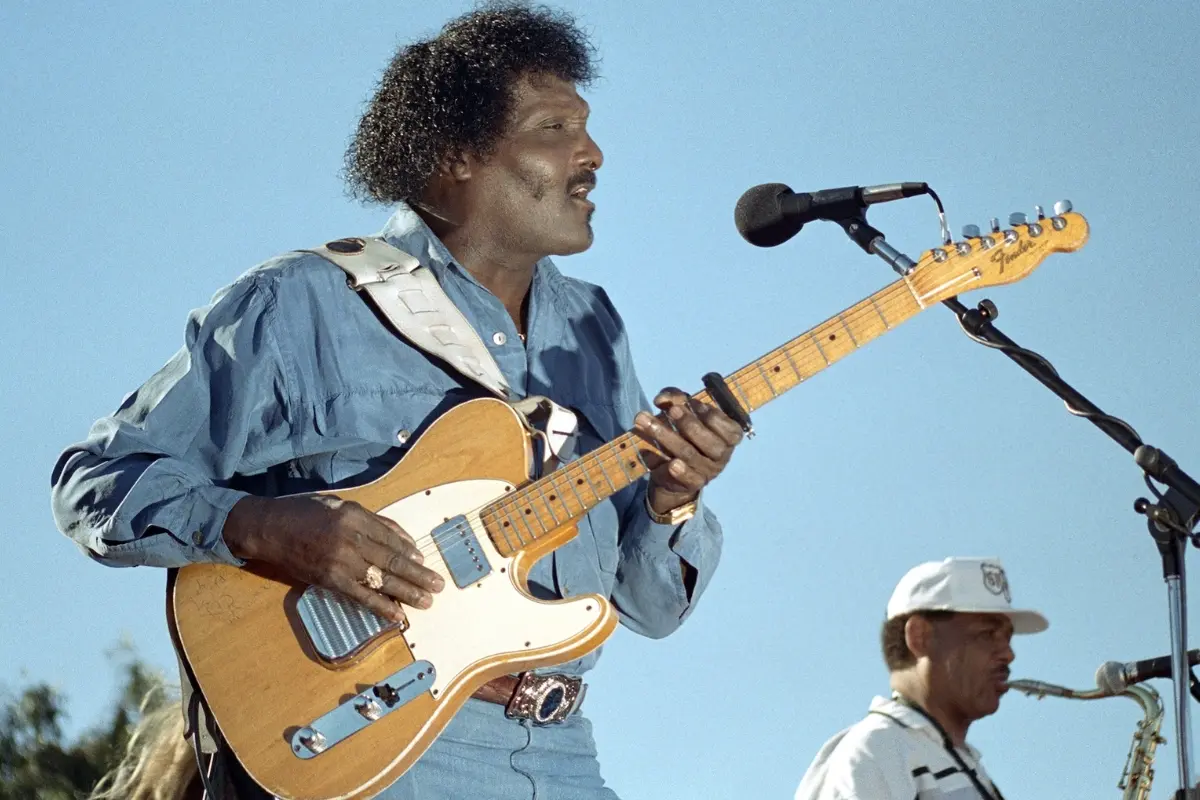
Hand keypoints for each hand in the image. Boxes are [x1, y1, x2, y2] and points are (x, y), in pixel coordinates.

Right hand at [223, 494, 443, 622]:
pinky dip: (381, 607)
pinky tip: (398, 615)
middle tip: (439, 585)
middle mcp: (351, 539)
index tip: (424, 560)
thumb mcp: (340, 505)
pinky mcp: (330, 580)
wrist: (268, 528)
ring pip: (381, 580)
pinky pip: (360, 596)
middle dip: (418, 575)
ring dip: (407, 593)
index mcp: (355, 517)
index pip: (391, 537)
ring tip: (427, 601)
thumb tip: (402, 539)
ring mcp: (340, 562)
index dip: (410, 550)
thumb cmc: (305, 512)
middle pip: (392, 560)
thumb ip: (372, 520)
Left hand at [633, 387, 743, 514]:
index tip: (689, 403)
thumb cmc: (683, 433)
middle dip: (689, 424)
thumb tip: (662, 399)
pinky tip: (671, 463)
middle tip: (671, 411)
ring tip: (647, 423)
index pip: (727, 426)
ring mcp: (709, 471)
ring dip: (668, 438)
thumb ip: (675, 399)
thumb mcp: (682, 413)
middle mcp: (722, 454)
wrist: (671, 469)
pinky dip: (681, 471)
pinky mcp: (694, 484)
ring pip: (691, 454)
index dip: (708, 414)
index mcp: (729, 435)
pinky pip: (689, 479)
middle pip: (709, 441)